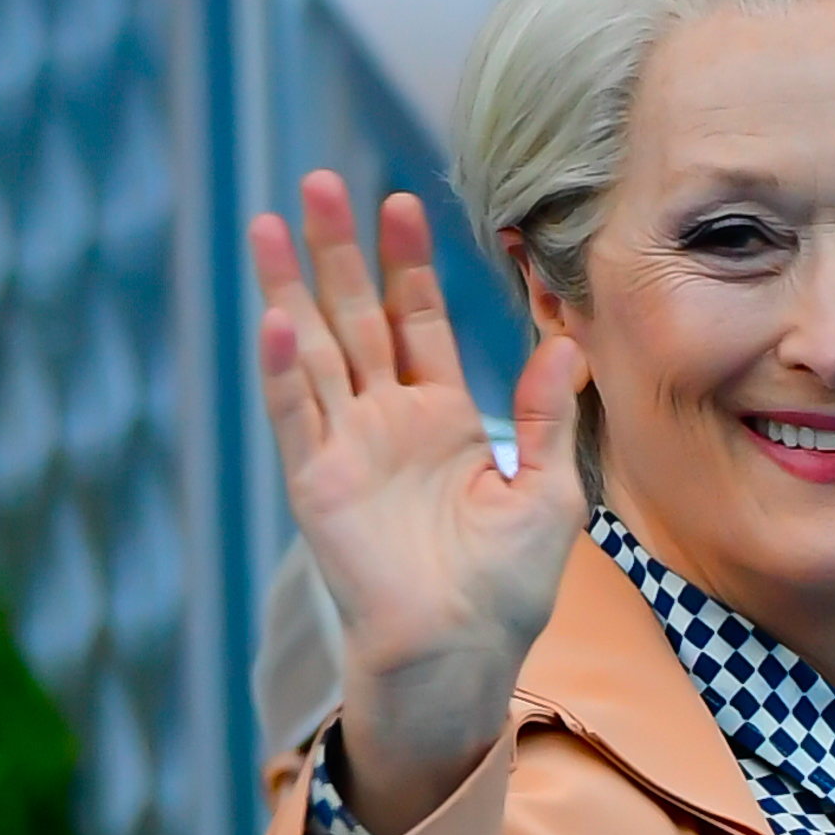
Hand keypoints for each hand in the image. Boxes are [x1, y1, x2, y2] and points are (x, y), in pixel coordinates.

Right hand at [252, 171, 587, 834]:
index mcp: (440, 417)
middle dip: (337, 250)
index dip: (408, 262)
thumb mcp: (547, 491)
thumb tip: (568, 338)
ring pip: (311, 349)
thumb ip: (547, 414)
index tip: (403, 200)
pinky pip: (297, 415)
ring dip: (288, 288)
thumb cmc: (507, 588)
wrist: (463, 653)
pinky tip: (275, 318)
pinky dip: (283, 369)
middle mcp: (385, 422)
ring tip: (266, 223)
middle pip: (353, 316)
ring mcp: (346, 448)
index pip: (417, 320)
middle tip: (318, 181)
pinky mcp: (318, 483)